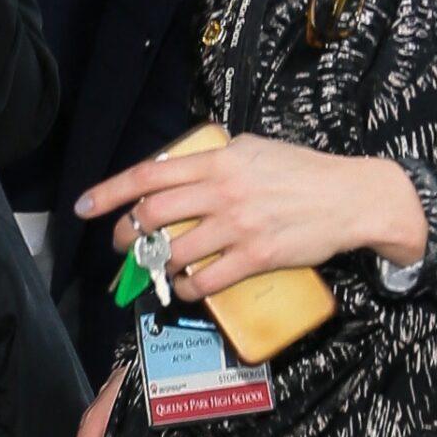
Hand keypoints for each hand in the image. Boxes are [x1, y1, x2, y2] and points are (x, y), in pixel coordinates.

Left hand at [74, 136, 428, 296]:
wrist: (352, 197)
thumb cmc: (302, 171)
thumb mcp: (254, 149)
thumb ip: (214, 159)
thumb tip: (174, 171)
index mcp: (219, 160)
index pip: (149, 175)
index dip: (110, 192)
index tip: (84, 207)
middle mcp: (223, 191)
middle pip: (151, 216)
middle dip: (126, 235)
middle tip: (123, 244)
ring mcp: (238, 226)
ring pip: (173, 252)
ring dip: (155, 265)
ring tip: (155, 267)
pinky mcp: (255, 257)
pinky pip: (203, 280)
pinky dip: (184, 287)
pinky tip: (183, 285)